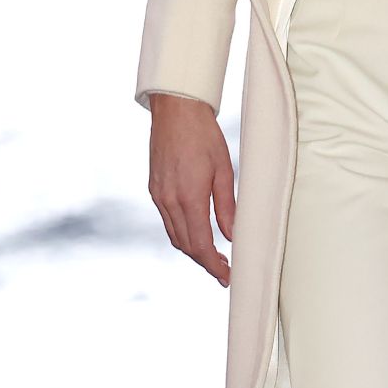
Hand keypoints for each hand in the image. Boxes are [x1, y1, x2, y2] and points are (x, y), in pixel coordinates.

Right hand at [148, 94, 235, 285]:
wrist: (176, 110)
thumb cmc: (204, 135)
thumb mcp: (223, 169)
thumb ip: (226, 206)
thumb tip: (232, 235)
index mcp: (189, 197)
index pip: (201, 245)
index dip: (214, 265)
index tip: (227, 277)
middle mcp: (169, 201)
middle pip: (186, 245)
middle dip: (205, 262)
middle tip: (224, 271)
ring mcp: (158, 195)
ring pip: (175, 236)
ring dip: (193, 250)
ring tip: (213, 257)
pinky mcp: (154, 189)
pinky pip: (168, 221)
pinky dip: (182, 233)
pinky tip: (196, 233)